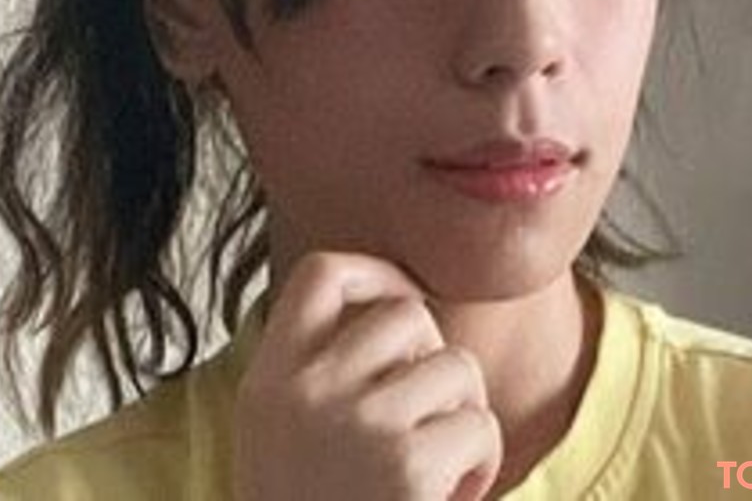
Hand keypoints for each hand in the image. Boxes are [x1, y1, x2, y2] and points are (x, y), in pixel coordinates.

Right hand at [232, 251, 501, 500]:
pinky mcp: (408, 466)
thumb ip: (319, 370)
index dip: (376, 274)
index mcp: (270, 380)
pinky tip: (451, 500)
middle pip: (407, 314)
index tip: (399, 302)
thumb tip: (401, 302)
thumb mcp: (282, 435)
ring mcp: (356, 424)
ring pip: (455, 366)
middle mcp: (306, 390)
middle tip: (425, 419)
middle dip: (435, 358)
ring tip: (438, 469)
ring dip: (464, 414)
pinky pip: (480, 424)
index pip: (323, 273)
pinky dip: (481, 463)